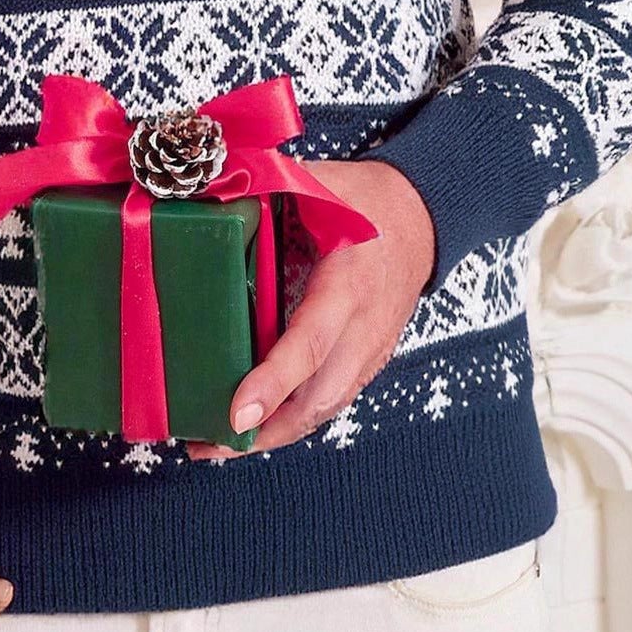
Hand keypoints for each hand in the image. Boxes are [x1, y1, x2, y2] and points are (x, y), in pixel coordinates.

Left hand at [184, 158, 435, 460]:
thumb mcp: (320, 185)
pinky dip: (293, 419)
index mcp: (349, 284)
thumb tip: (207, 195)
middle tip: (208, 444)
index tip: (236, 413)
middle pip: (318, 398)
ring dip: (274, 434)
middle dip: (264, 431)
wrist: (423, 217)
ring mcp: (371, 349)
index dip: (273, 381)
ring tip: (217, 446)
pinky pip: (329, 399)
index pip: (310, 342)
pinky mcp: (367, 359)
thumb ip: (267, 192)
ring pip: (324, 409)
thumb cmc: (365, 200)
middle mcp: (364, 327)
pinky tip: (254, 427)